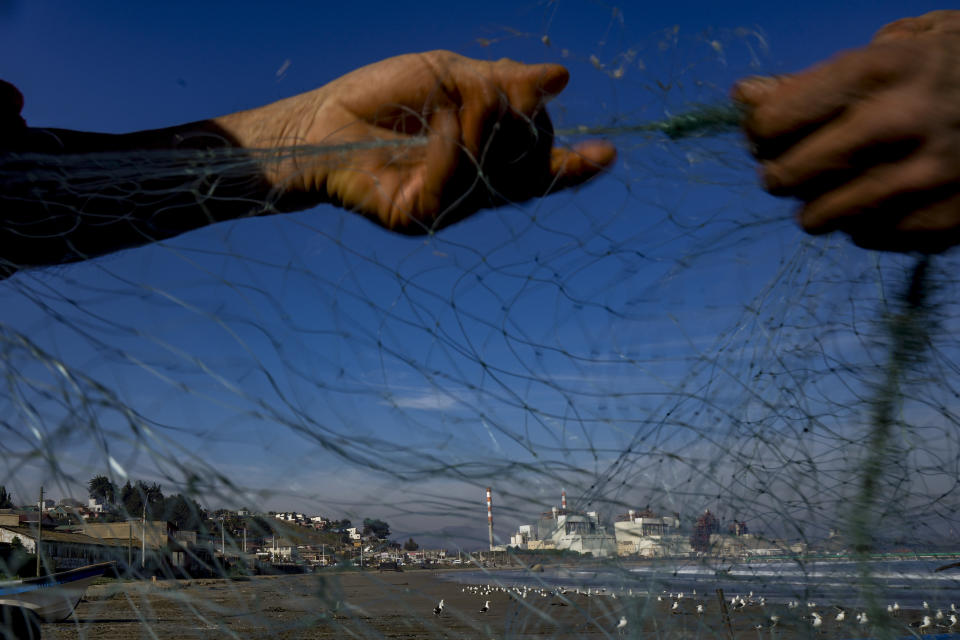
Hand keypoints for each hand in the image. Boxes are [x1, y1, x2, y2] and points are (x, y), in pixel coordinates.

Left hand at [220, 50, 615, 233]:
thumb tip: (561, 79)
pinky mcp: (417, 218)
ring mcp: (447, 208)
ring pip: (493, 173)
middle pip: (526, 166)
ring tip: (453, 95)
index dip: (574, 166)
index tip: (609, 154)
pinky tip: (435, 116)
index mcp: (486, 160)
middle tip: (484, 89)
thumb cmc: (383, 97)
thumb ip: (502, 82)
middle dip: (517, 119)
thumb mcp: (450, 75)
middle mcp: (473, 192)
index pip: (539, 169)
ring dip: (481, 123)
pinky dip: (449, 139)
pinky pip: (453, 181)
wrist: (321, 119)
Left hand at [733, 11, 959, 251]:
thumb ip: (816, 78)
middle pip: (785, 176)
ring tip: (842, 182)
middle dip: (780, 171)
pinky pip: (867, 239)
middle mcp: (899, 126)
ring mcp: (925, 181)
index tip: (770, 131)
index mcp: (882, 71)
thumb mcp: (898, 46)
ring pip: (817, 219)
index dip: (759, 130)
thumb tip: (745, 98)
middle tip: (798, 163)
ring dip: (818, 204)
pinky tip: (887, 198)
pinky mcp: (947, 223)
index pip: (772, 121)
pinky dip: (865, 223)